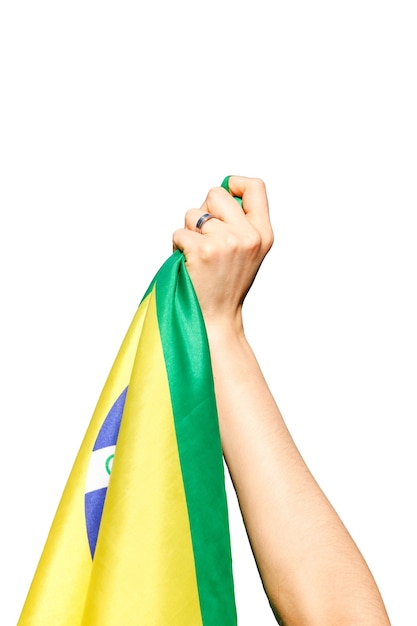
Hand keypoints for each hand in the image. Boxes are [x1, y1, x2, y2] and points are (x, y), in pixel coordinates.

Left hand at [173, 176, 272, 331]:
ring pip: (193, 213)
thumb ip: (240, 223)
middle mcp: (248, 237)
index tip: (222, 199)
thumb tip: (215, 195)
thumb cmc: (226, 285)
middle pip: (216, 194)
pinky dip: (178, 247)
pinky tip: (189, 263)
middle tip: (206, 238)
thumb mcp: (247, 252)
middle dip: (204, 212)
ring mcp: (226, 243)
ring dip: (189, 232)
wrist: (215, 319)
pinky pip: (179, 232)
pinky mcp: (202, 251)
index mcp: (263, 234)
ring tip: (198, 255)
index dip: (235, 184)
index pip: (255, 187)